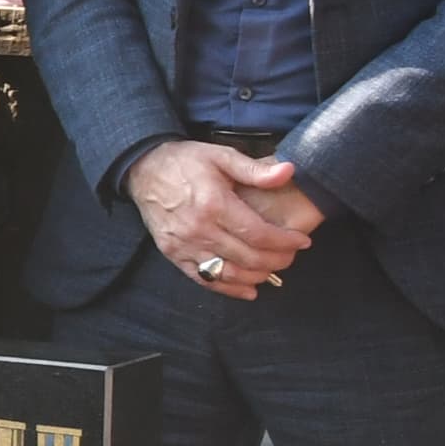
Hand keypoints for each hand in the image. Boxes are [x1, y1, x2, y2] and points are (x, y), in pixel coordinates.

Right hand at [127, 141, 316, 299]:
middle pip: (249, 258)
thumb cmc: (185, 161)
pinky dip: (229, 289)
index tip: (302, 241)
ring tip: (273, 269)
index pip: (259, 234)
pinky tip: (248, 290)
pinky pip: (204, 279)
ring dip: (257, 276)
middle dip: (278, 260)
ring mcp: (184, 245)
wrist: (142, 169)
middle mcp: (199, 229)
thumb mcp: (221, 156)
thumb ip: (255, 169)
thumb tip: (289, 172)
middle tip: (292, 255)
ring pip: (229, 273)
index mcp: (214, 205)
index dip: (285, 241)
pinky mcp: (173, 254)